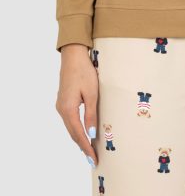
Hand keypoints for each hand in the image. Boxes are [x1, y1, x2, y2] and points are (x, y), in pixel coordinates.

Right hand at [56, 44, 98, 166]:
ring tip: (89, 149)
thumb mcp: (92, 93)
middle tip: (93, 159)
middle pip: (72, 133)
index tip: (93, 158)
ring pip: (70, 127)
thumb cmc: (84, 72)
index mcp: (68, 109)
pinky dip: (77, 129)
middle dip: (83, 146)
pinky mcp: (63, 101)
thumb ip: (91, 115)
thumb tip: (92, 134)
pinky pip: (70, 120)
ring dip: (80, 138)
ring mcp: (61, 105)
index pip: (78, 134)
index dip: (86, 147)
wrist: (73, 56)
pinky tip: (83, 133)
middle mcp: (61, 109)